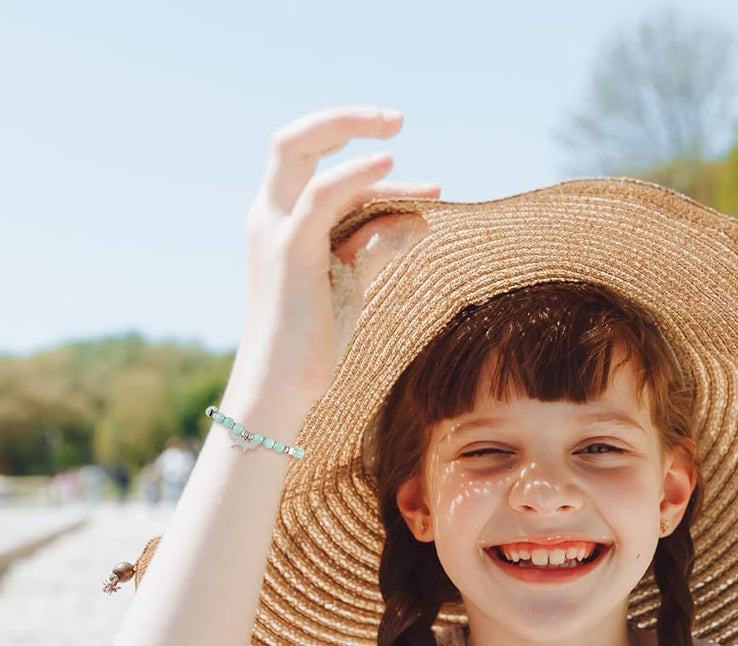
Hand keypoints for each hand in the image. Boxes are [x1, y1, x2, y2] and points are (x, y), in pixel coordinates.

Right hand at [226, 105, 439, 411]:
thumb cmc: (313, 341)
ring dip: (351, 129)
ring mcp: (275, 229)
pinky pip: (322, 195)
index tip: (415, 174)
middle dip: (344, 119)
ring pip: (300, 150)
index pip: (316, 169)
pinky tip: (390, 163)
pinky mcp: (291, 250)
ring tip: (398, 128)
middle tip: (396, 118)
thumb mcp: (350, 283)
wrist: (283, 387)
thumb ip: (377, 246)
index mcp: (279, 222)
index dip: (364, 165)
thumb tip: (420, 219)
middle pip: (295, 141)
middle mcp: (269, 216)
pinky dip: (355, 174)